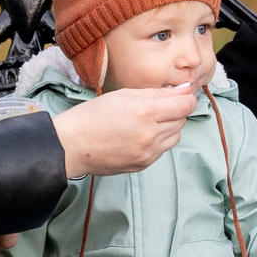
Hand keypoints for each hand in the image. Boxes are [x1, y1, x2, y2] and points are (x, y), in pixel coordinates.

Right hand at [50, 84, 193, 177]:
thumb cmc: (91, 116)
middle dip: (175, 111)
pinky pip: (162, 150)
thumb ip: (156, 93)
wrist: (71, 146)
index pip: (186, 105)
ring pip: (175, 136)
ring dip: (168, 127)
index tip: (178, 95)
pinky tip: (139, 135)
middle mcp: (150, 135)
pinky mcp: (143, 165)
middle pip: (182, 120)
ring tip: (146, 122)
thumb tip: (183, 91)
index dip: (185, 97)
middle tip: (156, 107)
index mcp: (145, 112)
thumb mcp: (122, 95)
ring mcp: (148, 153)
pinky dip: (158, 141)